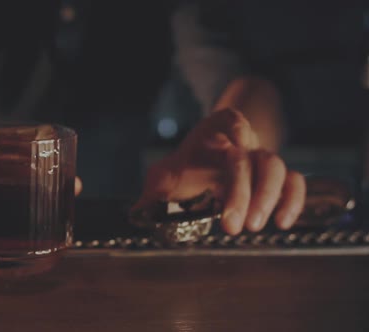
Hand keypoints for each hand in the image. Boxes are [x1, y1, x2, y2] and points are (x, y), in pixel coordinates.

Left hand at [133, 109, 305, 234]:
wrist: (209, 159)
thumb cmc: (185, 167)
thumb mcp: (166, 172)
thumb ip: (156, 188)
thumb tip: (138, 212)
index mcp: (215, 133)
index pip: (231, 128)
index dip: (235, 142)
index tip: (230, 163)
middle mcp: (242, 143)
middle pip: (252, 158)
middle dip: (244, 192)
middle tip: (232, 226)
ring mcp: (261, 159)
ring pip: (277, 168)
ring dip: (268, 198)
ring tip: (254, 226)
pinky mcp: (276, 177)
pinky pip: (294, 183)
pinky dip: (292, 200)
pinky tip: (282, 222)